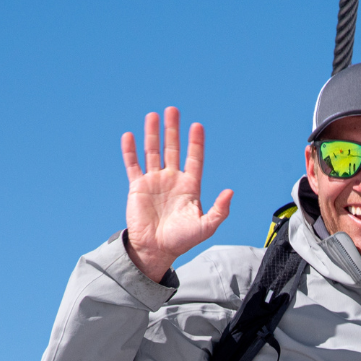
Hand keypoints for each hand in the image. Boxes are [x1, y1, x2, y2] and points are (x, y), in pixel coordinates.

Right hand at [121, 107, 232, 281]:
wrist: (156, 250)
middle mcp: (172, 180)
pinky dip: (130, 151)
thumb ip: (219, 210)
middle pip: (173, 149)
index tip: (197, 126)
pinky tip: (130, 136)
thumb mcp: (206, 227)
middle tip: (173, 110)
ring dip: (153, 133)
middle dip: (173, 130)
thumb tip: (230, 191)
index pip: (194, 159)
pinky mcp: (137, 187)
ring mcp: (154, 181)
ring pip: (153, 151)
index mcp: (190, 187)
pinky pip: (133, 165)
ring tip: (153, 115)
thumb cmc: (182, 240)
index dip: (195, 143)